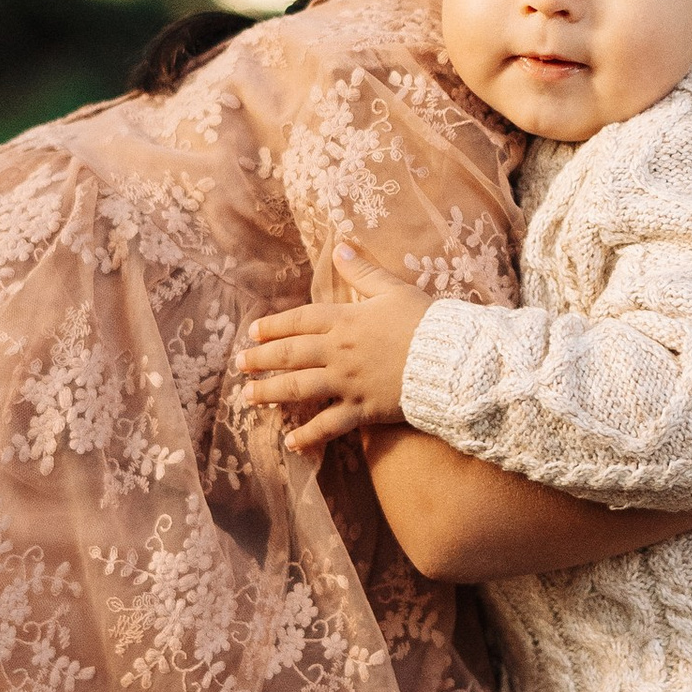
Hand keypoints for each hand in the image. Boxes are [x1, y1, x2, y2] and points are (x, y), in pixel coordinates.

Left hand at [237, 249, 431, 455]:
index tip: (252, 332)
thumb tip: (339, 247)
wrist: (451, 360)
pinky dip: (309, 436)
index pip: (300, 321)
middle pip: (290, 355)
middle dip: (261, 360)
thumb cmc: (426, 322)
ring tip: (249, 397)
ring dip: (271, 393)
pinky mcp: (363, 409)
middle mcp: (339, 353)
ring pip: (300, 388)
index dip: (273, 326)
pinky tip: (290, 443)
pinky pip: (329, 426)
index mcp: (345, 321)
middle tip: (239, 364)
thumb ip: (363, 271)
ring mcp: (348, 383)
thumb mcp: (394, 289)